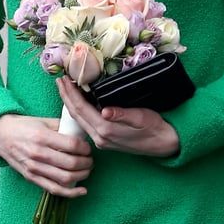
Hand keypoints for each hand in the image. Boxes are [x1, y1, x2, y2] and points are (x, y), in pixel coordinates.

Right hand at [0, 113, 93, 196]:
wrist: (0, 135)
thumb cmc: (23, 126)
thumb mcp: (43, 121)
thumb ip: (62, 127)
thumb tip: (83, 135)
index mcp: (41, 136)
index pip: (72, 145)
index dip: (85, 148)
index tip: (88, 148)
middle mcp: (37, 153)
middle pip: (71, 163)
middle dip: (87, 163)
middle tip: (90, 160)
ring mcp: (34, 168)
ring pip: (65, 178)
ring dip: (82, 176)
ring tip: (87, 170)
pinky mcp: (31, 177)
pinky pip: (54, 189)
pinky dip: (70, 193)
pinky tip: (82, 190)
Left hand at [57, 76, 179, 157]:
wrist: (163, 145)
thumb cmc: (154, 128)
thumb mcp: (141, 117)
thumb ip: (122, 114)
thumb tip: (105, 111)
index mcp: (106, 129)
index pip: (81, 109)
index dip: (70, 93)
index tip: (63, 79)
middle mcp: (99, 137)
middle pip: (75, 115)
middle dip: (65, 96)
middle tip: (59, 80)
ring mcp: (100, 140)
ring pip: (78, 120)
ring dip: (70, 103)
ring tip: (64, 88)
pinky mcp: (104, 140)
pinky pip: (85, 124)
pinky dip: (78, 110)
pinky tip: (77, 102)